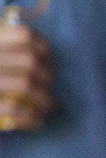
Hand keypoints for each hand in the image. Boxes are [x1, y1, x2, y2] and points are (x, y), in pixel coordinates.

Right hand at [0, 16, 55, 130]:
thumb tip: (37, 52)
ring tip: (48, 106)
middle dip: (47, 76)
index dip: (43, 47)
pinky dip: (30, 116)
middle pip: (30, 61)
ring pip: (26, 85)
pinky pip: (12, 109)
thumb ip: (2, 50)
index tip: (48, 59)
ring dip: (44, 99)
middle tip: (48, 85)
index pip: (23, 36)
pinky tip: (36, 121)